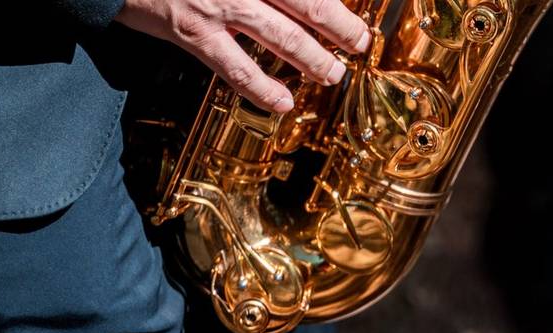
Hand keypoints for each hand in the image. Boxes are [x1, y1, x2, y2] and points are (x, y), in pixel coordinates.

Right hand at [115, 0, 370, 112]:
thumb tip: (286, 3)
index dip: (334, 2)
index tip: (354, 12)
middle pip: (308, 2)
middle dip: (340, 25)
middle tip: (360, 42)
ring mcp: (219, 4)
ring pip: (283, 36)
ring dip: (314, 58)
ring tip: (333, 73)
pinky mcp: (193, 31)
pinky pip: (236, 66)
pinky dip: (262, 87)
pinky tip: (283, 102)